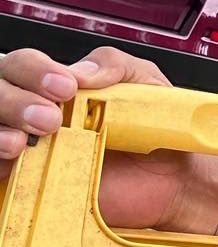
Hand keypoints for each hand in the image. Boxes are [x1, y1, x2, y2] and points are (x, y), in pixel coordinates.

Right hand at [0, 46, 194, 228]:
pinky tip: (16, 161)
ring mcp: (30, 147)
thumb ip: (115, 64)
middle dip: (14, 99)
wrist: (172, 179)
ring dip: (0, 128)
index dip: (34, 71)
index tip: (65, 87)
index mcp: (60, 85)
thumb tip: (80, 71)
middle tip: (50, 118)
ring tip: (24, 142)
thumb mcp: (146, 82)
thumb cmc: (156, 130)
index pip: (23, 65)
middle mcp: (37, 111)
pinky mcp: (31, 182)